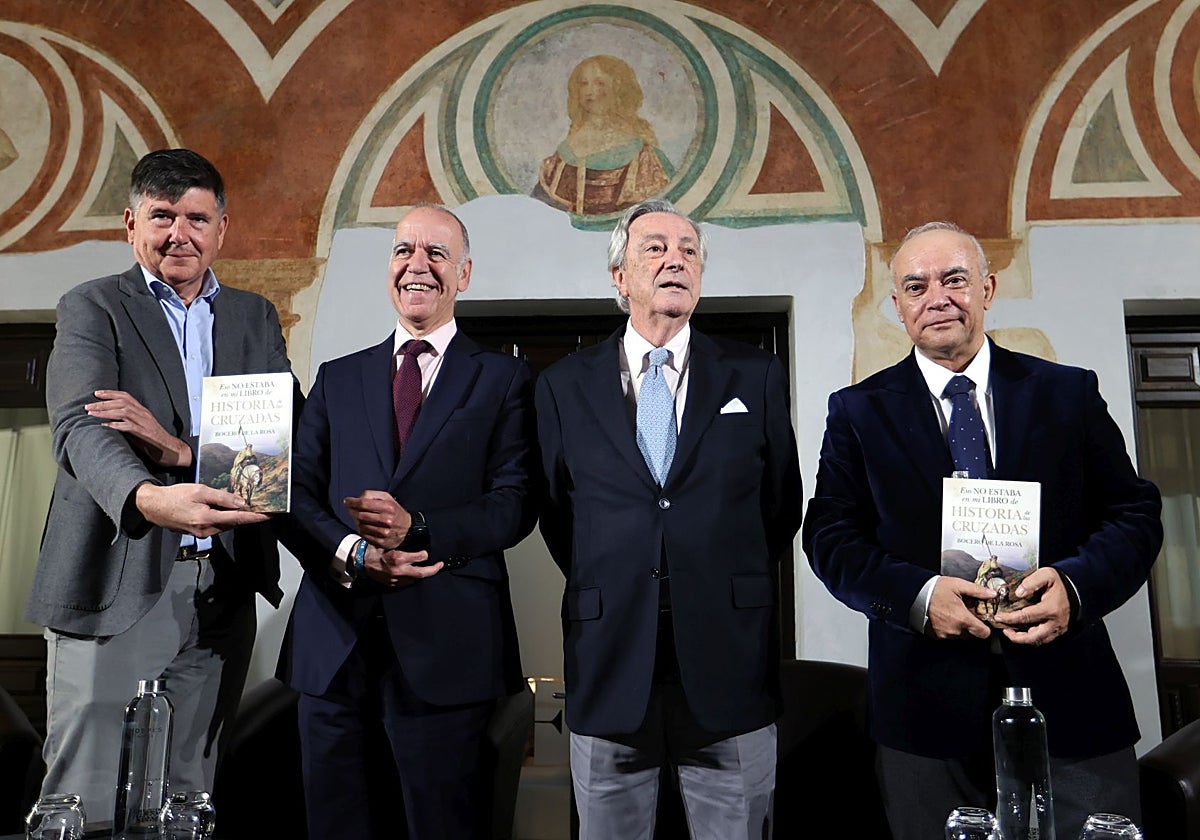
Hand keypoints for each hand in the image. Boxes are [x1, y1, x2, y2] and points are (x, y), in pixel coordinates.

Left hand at [87, 390, 191, 467]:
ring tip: (91, 413)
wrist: (173, 451)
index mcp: (143, 412)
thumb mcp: (141, 428)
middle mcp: (144, 414)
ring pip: (123, 411)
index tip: (96, 393)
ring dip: (106, 411)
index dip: (110, 393)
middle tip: (88, 405)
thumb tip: (110, 422)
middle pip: (122, 402)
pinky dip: (115, 425)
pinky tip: (104, 426)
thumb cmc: (156, 442)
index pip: (126, 397)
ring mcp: (145, 423)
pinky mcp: (146, 434)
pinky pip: (129, 426)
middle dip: (103, 402)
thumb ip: (129, 423)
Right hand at [134, 482, 268, 536]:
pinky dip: (225, 519)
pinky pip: (218, 526)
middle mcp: (206, 530)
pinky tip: (227, 510)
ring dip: (236, 517)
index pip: (238, 518)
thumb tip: (241, 502)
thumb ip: (222, 497)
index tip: (269, 515)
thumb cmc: (174, 496)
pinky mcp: (198, 533)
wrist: (153, 506)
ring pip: (226, 525)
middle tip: (261, 507)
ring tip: (247, 507)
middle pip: (233, 523)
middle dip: (248, 516)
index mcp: (207, 518)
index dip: (255, 517)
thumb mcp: (199, 490)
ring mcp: (202, 533)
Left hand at [343, 490, 410, 549]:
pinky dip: (362, 530)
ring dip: (357, 521)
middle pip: (360, 515)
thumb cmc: (395, 512)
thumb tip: (357, 498)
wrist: (408, 529)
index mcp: (389, 507)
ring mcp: (385, 533)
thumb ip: (372, 495)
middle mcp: (387, 520)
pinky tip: (365, 526)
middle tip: (351, 509)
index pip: (364, 503)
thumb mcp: (387, 498)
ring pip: (361, 526)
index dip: (352, 502)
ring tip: (360, 518)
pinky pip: (364, 536)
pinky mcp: (382, 542)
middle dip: (352, 511)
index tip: (347, 501)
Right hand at [361, 544, 442, 587]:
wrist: (361, 561)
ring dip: (421, 573)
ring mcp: (396, 578)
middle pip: (422, 573)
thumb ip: (402, 545)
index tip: (425, 553)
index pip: (420, 557)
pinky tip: (412, 572)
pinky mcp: (393, 583)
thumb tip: (416, 543)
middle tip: (440, 565)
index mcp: (398, 557)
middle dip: (433, 569)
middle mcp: (398, 569)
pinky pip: (406, 582)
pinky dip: (411, 577)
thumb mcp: (389, 544)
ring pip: (415, 578)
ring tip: (427, 569)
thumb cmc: (374, 550)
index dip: (424, 554)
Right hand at [927, 576, 996, 639]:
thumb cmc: (936, 589)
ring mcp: (945, 634)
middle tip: (965, 613)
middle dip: (971, 626)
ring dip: (960, 627)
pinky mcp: (937, 636)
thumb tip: (992, 594)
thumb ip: (977, 591)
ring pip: (960, 635)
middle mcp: (955, 630)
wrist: (915, 594)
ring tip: (953, 614)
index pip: (984, 633)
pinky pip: (949, 635)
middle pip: (972, 634)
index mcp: (963, 618)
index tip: (982, 621)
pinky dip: (949, 628)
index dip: (985, 628)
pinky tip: (945, 618)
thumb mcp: (958, 585)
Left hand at [995, 567, 1070, 645]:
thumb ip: (1031, 582)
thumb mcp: (1046, 575)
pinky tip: (1023, 632)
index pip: (1026, 617)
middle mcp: (1055, 622)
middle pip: (1033, 637)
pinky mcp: (1059, 631)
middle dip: (1016, 637)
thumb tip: (1019, 593)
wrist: (1075, 589)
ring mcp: (1058, 628)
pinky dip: (1032, 638)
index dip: (1010, 618)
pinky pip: (1044, 639)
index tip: (999, 617)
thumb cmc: (1059, 583)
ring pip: (1039, 640)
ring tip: (1011, 632)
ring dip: (1024, 639)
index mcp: (1050, 609)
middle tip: (1004, 630)